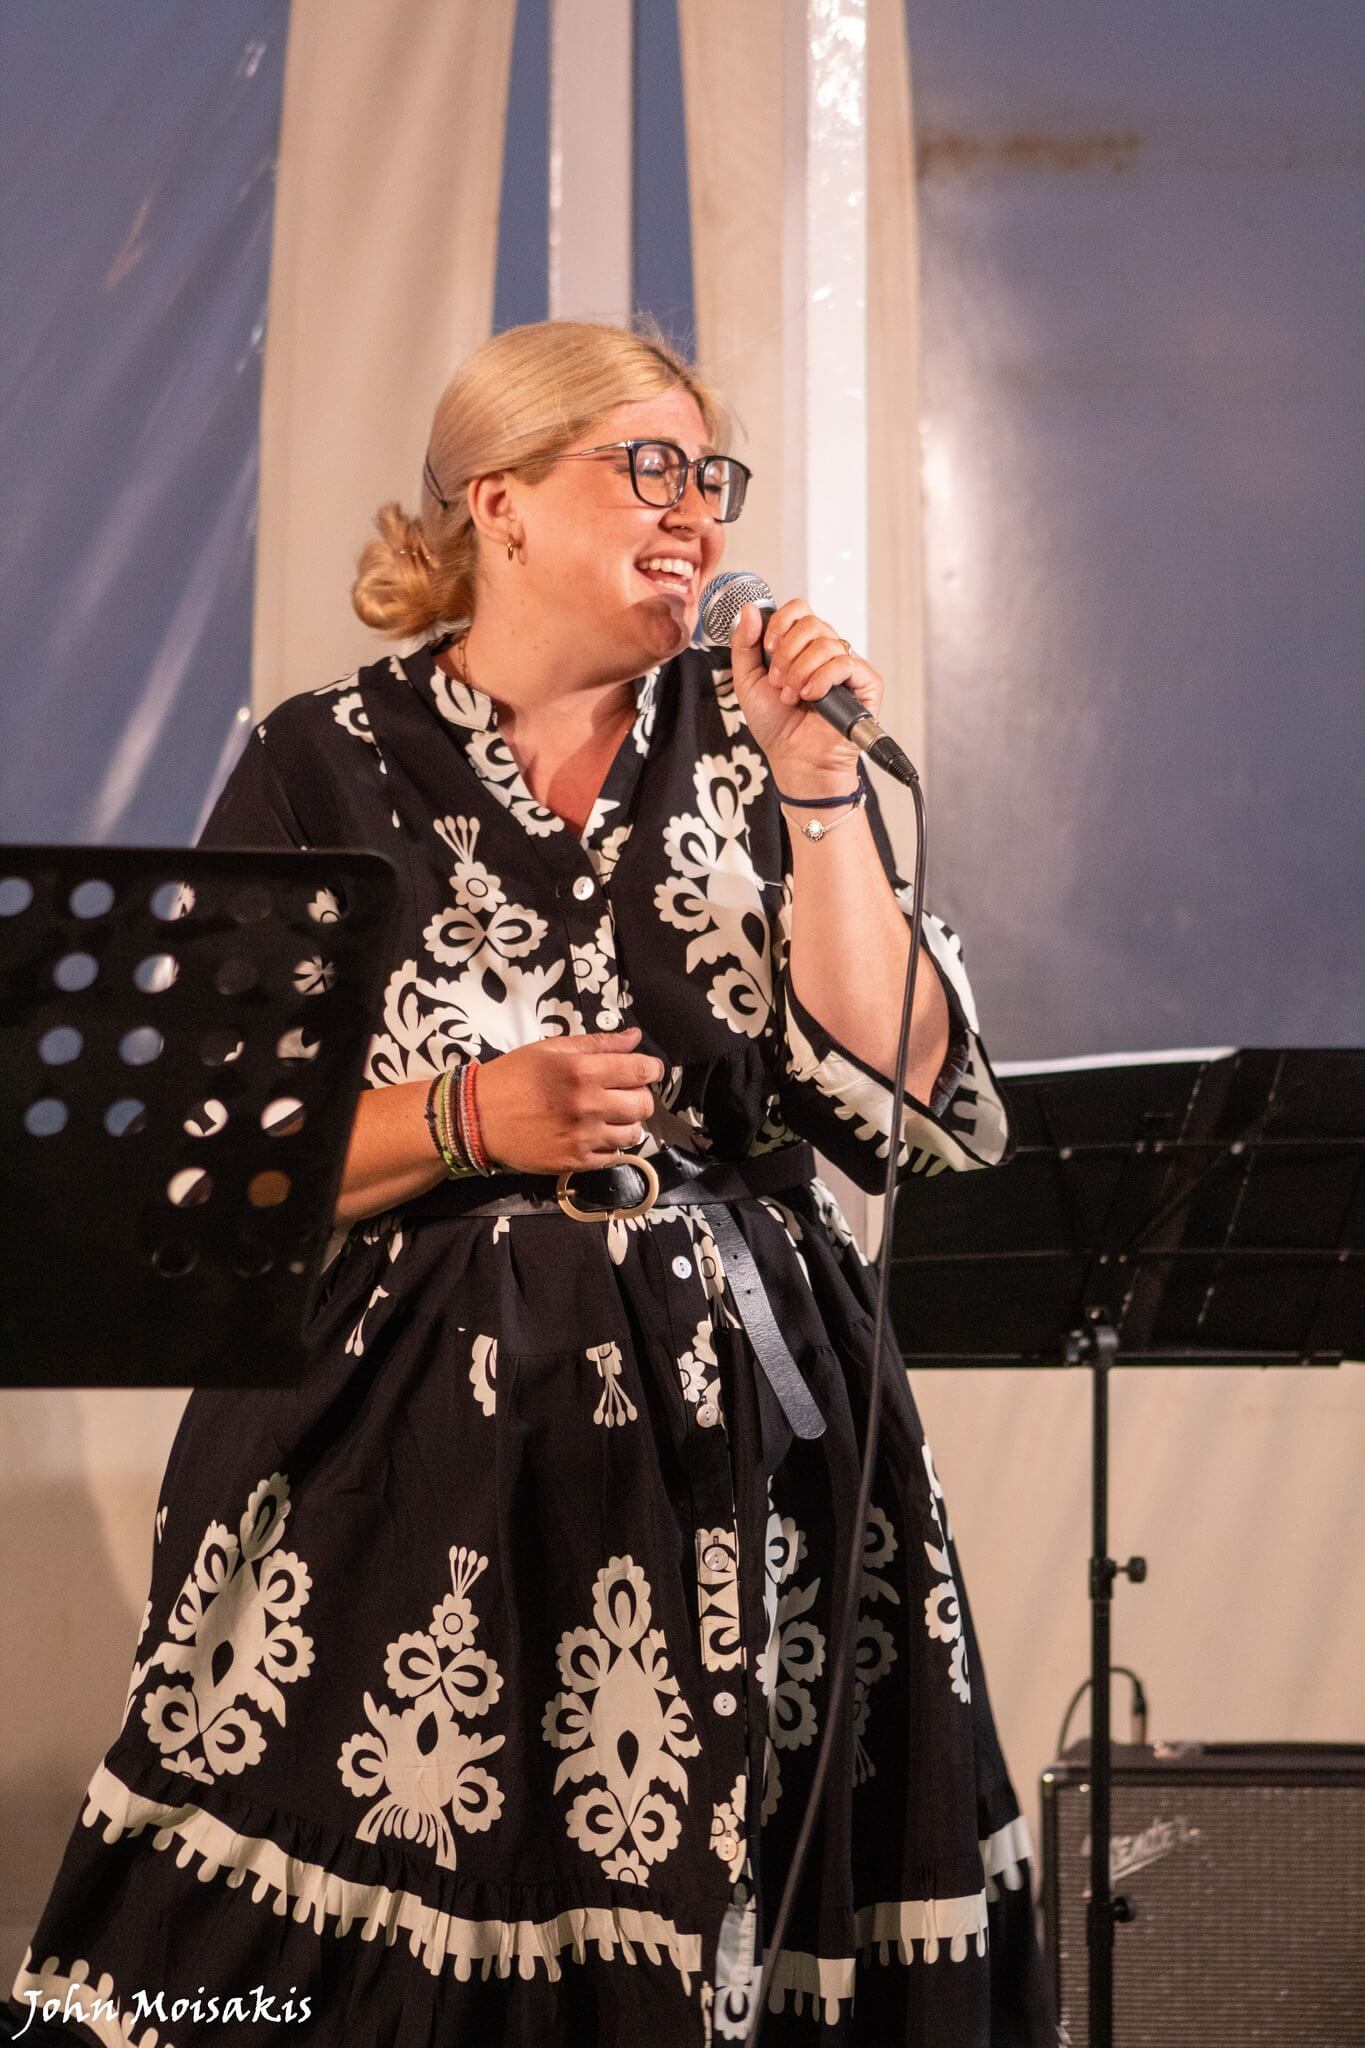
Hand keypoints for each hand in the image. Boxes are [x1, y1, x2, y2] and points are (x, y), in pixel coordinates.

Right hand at [475, 1027, 663, 1173]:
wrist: (476, 1118)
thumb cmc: (513, 1076)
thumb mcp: (550, 1049)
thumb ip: (597, 1043)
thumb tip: (635, 1038)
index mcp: (583, 1071)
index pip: (641, 1071)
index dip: (651, 1069)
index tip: (646, 1070)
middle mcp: (588, 1105)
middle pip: (643, 1105)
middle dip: (640, 1096)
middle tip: (624, 1094)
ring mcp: (583, 1138)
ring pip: (633, 1134)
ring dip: (627, 1123)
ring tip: (609, 1116)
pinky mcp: (575, 1162)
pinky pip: (613, 1157)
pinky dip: (611, 1146)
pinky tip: (594, 1135)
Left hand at [728, 599, 883, 791]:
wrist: (793, 758)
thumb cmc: (775, 724)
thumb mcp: (747, 680)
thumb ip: (744, 644)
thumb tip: (750, 608)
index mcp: (801, 646)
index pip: (799, 610)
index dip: (781, 623)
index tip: (767, 648)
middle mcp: (826, 651)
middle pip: (811, 622)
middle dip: (787, 653)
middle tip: (778, 681)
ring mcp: (847, 665)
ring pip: (826, 643)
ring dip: (800, 671)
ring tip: (793, 696)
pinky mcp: (866, 682)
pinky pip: (845, 663)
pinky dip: (821, 679)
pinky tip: (811, 697)